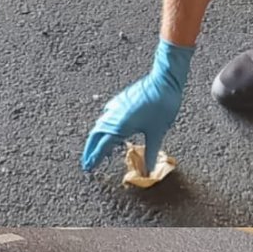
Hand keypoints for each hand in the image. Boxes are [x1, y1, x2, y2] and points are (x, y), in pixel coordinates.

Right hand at [81, 40, 193, 172]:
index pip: (102, 147)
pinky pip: (107, 117)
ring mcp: (115, 107)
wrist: (164, 80)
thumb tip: (148, 171)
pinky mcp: (120, 100)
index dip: (95, 158)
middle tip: (87, 162)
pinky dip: (105, 128)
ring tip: (99, 151)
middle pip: (95, 136)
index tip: (89, 168)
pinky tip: (112, 132)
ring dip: (97, 139)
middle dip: (90, 150)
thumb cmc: (162, 106)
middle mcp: (113, 116)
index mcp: (120, 126)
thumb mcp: (157, 133)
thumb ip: (150, 153)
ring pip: (100, 126)